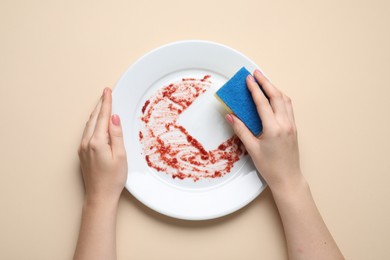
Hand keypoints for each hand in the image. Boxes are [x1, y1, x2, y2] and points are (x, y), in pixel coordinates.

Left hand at [78, 88, 126, 203]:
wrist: (100, 196)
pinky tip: (97, 122)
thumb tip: (115, 119)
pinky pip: (87, 132)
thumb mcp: (120, 156)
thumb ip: (116, 135)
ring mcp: (83, 148)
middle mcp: (87, 143)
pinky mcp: (82, 153)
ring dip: (96, 113)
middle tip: (105, 93)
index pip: (103, 117)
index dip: (106, 103)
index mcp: (97, 142)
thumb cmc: (113, 179)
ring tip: (102, 104)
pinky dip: (93, 123)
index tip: (108, 91)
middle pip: (94, 119)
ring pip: (89, 125)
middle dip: (101, 105)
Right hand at [226, 70, 302, 192]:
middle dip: (266, 82)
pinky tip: (273, 96)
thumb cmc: (270, 167)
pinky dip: (280, 97)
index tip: (248, 79)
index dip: (255, 89)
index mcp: (273, 128)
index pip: (263, 103)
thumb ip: (241, 130)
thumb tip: (230, 116)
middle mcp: (285, 123)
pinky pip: (288, 107)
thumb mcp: (252, 149)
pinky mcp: (294, 128)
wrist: (288, 178)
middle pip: (276, 96)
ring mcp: (291, 125)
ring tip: (264, 81)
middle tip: (256, 73)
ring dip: (274, 88)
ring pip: (285, 100)